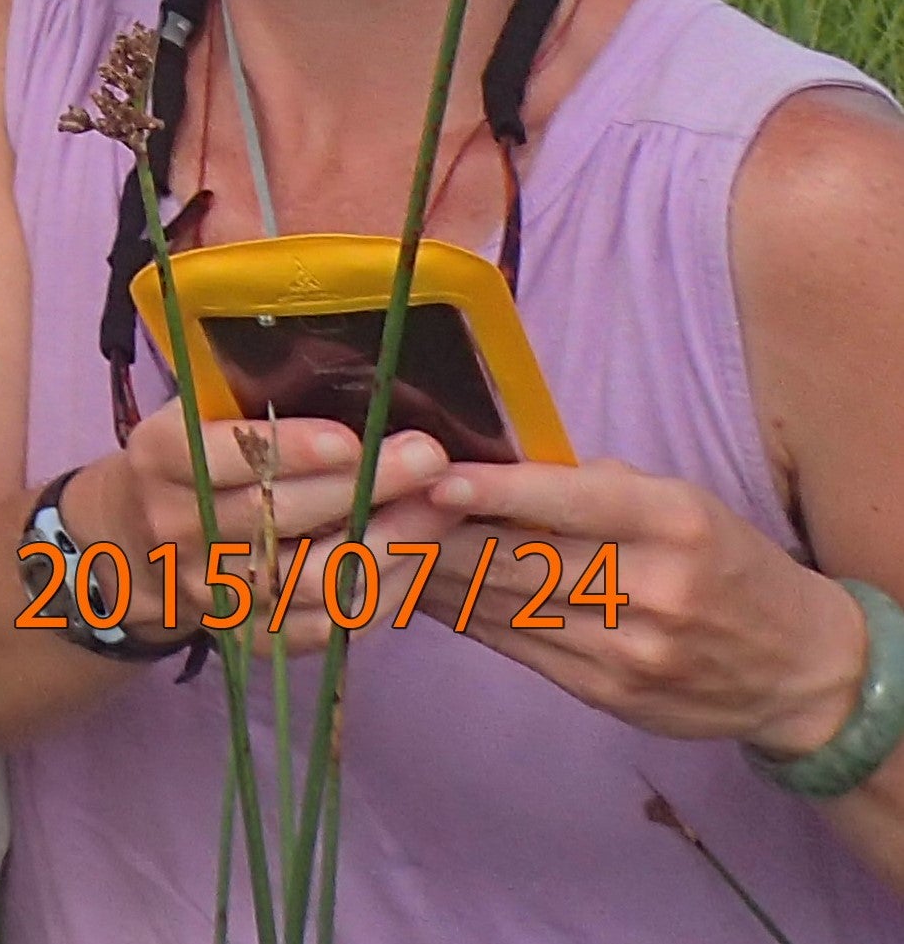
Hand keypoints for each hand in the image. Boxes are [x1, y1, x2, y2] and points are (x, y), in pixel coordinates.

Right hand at [94, 415, 450, 657]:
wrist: (134, 542)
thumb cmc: (189, 458)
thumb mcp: (194, 412)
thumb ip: (252, 401)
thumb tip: (359, 381)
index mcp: (158, 458)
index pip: (221, 454)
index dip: (287, 450)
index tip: (351, 438)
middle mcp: (178, 527)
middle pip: (275, 516)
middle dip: (361, 487)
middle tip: (429, 459)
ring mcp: (210, 589)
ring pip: (307, 578)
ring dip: (385, 544)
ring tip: (441, 508)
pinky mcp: (246, 636)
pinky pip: (321, 628)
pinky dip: (376, 598)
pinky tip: (417, 560)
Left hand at [367, 455, 871, 753]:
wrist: (797, 669)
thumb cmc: (722, 560)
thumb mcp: (676, 502)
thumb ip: (586, 486)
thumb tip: (479, 469)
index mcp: (671, 522)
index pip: (572, 502)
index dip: (495, 492)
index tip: (431, 479)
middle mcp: (652, 588)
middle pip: (521, 558)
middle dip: (434, 534)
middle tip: (364, 508)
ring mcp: (628, 650)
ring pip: (504, 604)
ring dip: (428, 575)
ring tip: (367, 546)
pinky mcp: (606, 692)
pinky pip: (513, 644)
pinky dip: (457, 613)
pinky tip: (413, 588)